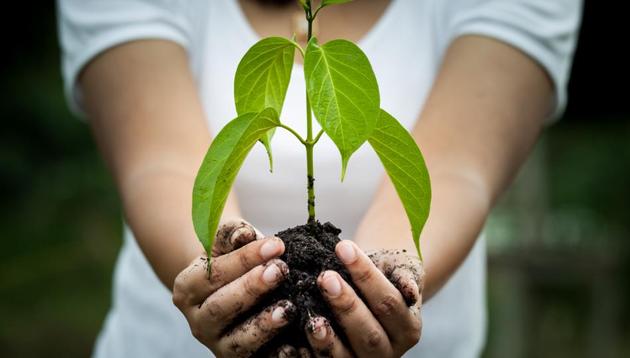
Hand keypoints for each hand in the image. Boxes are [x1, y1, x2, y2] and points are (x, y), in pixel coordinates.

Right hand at [173, 219, 295, 356]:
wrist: (234, 290)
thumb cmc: (233, 262)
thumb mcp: (227, 244)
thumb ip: (233, 234)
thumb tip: (245, 234)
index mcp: (187, 289)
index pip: (213, 273)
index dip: (245, 259)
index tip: (277, 245)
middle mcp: (198, 322)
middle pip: (222, 307)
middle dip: (252, 288)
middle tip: (281, 270)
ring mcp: (217, 345)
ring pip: (238, 340)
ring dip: (265, 325)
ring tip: (289, 307)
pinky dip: (277, 353)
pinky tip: (296, 343)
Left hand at [305, 241, 423, 356]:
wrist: (368, 290)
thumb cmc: (382, 274)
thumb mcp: (397, 269)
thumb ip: (403, 275)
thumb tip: (409, 288)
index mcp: (407, 327)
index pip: (388, 303)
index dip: (366, 276)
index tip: (343, 247)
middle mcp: (389, 351)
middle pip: (369, 334)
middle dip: (346, 305)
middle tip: (325, 277)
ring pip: (345, 357)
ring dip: (326, 338)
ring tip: (311, 316)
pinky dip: (304, 354)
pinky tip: (289, 342)